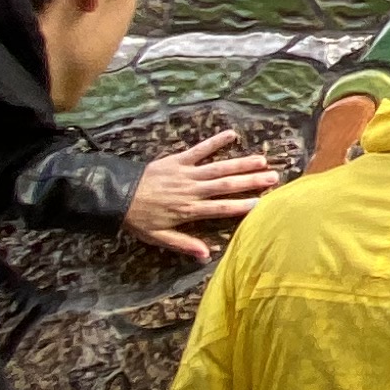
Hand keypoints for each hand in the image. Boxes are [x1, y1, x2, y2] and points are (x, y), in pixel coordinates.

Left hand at [123, 133, 282, 263]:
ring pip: (218, 167)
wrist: (117, 194)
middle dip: (251, 181)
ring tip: (262, 159)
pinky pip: (199, 149)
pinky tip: (231, 134)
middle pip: (226, 185)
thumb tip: (206, 256)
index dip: (242, 205)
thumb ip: (184, 244)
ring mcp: (186, 173)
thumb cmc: (138, 218)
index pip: (221, 208)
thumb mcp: (158, 237)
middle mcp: (192, 190)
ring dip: (241, 163)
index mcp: (189, 210)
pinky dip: (215, 141)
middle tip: (273, 177)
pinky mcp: (178, 160)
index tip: (262, 203)